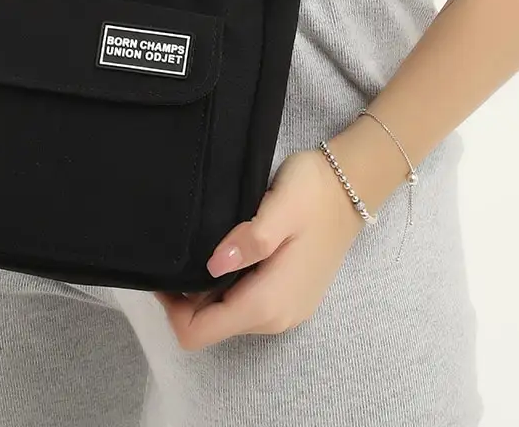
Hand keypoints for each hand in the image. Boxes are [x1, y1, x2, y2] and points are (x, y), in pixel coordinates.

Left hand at [153, 147, 365, 347]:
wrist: (352, 187)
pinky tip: (229, 254)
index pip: (199, 332)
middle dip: (188, 299)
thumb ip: (250, 239)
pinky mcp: (290, 300)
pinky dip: (228, 288)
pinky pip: (246, 306)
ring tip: (206, 248)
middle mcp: (276, 319)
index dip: (172, 308)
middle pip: (211, 327)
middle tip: (182, 253)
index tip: (166, 271)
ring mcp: (286, 312)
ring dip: (209, 292)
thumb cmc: (314, 192)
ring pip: (228, 318)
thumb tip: (214, 265)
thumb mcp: (280, 207)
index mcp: (267, 302)